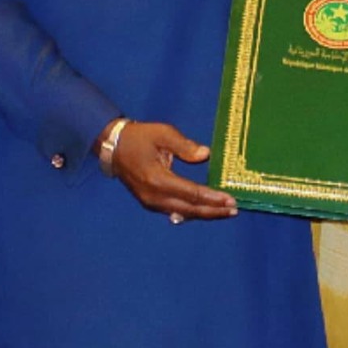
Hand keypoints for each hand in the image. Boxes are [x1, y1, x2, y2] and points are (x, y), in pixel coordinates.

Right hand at [101, 119, 236, 220]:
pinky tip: (205, 212)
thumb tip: (205, 155)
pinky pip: (174, 211)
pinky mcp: (149, 203)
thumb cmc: (139, 137)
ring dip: (204, 213)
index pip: (191, 193)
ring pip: (182, 213)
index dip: (212, 198)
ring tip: (224, 212)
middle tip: (234, 210)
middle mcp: (154, 196)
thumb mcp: (163, 134)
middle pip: (189, 209)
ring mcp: (150, 202)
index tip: (231, 200)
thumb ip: (185, 146)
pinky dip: (191, 212)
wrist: (113, 147)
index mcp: (158, 179)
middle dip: (213, 211)